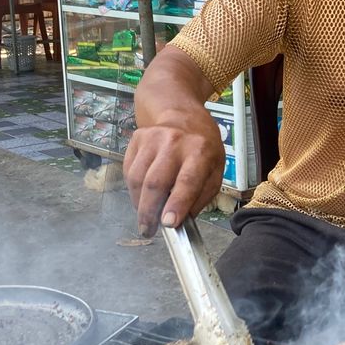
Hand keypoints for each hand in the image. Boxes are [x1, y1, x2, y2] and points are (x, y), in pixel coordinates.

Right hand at [122, 110, 224, 236]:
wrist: (182, 113)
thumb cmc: (203, 147)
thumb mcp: (215, 170)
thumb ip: (200, 196)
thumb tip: (182, 221)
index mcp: (200, 151)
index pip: (187, 181)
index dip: (177, 204)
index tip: (169, 224)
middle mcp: (174, 142)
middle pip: (155, 182)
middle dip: (149, 212)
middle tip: (148, 230)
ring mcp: (152, 138)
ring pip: (137, 179)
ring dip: (138, 204)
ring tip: (145, 217)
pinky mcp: (137, 139)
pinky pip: (129, 171)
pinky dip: (133, 190)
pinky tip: (141, 197)